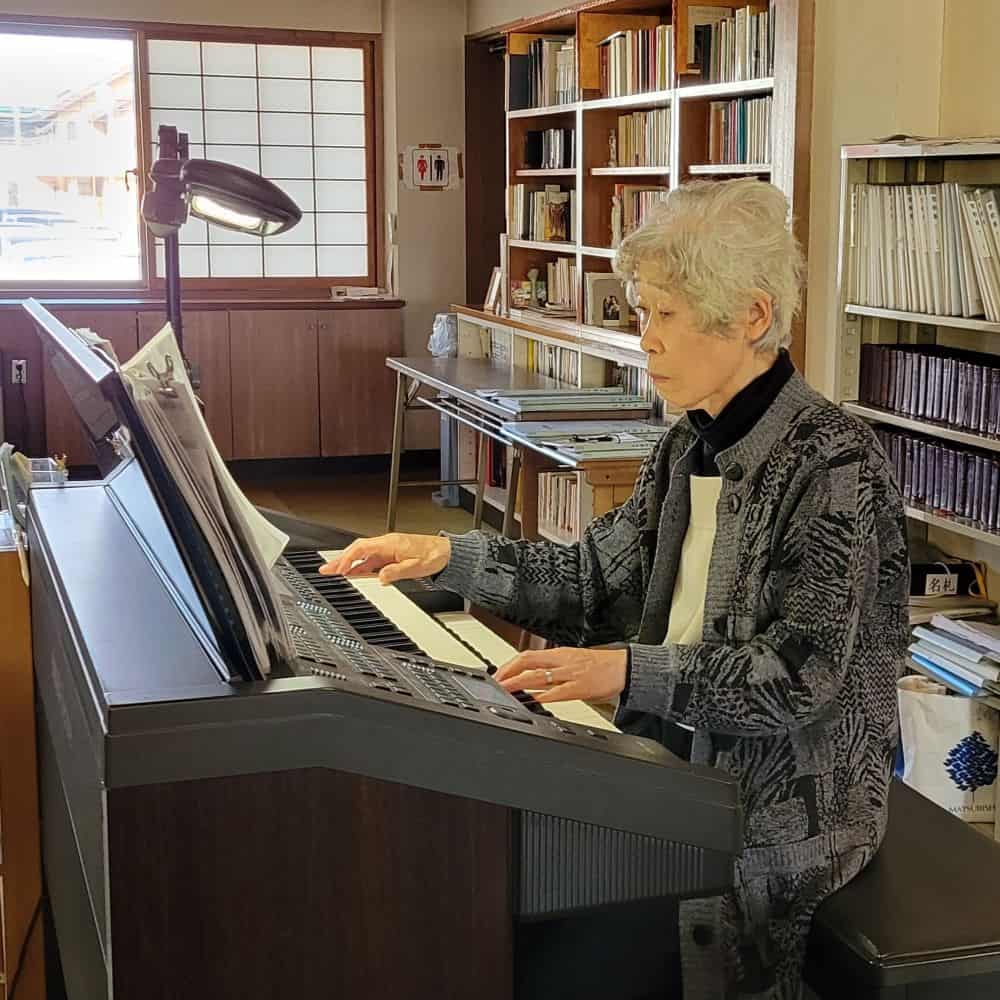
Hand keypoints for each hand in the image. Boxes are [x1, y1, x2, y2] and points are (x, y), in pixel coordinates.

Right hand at [320, 533, 450, 585]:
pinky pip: (373, 561)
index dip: (348, 558)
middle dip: (341, 561)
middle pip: (358, 551)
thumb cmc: (435, 555)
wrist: (448, 553)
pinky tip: (355, 575)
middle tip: (326, 569)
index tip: (339, 569)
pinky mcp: (393, 556)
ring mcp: (389, 550)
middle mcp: (387, 544)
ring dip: (349, 565)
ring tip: (335, 573)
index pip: (362, 548)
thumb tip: (381, 577)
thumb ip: (396, 572)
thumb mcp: (416, 567)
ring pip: (363, 557)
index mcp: (390, 543)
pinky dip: (362, 568)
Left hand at [495, 647, 626, 703]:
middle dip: (509, 671)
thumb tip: (537, 679)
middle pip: (528, 661)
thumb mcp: (574, 662)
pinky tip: (531, 701)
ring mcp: (569, 674)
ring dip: (518, 683)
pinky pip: (556, 691)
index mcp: (559, 654)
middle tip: (496, 682)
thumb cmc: (601, 666)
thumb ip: (556, 669)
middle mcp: (561, 661)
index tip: (498, 673)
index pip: (528, 655)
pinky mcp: (579, 687)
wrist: (624, 668)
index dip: (510, 664)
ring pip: (537, 676)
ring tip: (505, 690)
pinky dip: (541, 697)